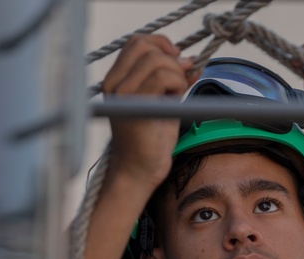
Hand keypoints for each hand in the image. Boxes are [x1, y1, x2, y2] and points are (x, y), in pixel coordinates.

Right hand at [101, 35, 197, 189]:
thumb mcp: (164, 102)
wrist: (139, 171)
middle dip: (171, 58)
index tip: (178, 58)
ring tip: (177, 95)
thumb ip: (172, 80)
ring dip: (177, 74)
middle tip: (181, 80)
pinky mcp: (135, 106)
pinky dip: (177, 83)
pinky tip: (176, 100)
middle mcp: (114, 83)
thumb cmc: (151, 141)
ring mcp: (122, 93)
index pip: (136, 42)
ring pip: (157, 60)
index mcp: (115, 79)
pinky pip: (162, 77)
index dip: (161, 43)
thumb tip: (190, 59)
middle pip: (146, 46)